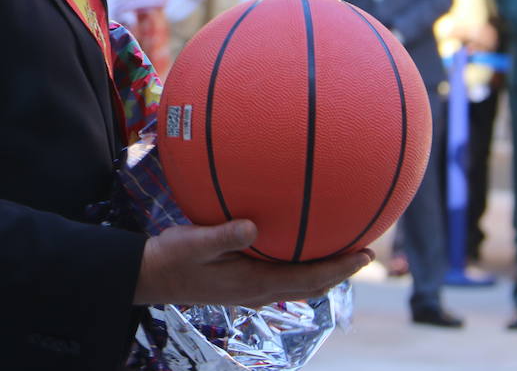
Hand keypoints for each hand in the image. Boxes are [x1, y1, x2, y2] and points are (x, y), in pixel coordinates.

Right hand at [132, 219, 372, 307]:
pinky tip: (297, 251)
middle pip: (313, 286)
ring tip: (341, 255)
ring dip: (324, 273)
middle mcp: (258, 292)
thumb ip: (224, 234)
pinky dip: (301, 270)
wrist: (150, 277)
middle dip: (341, 272)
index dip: (340, 268)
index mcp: (254, 283)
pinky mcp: (242, 287)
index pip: (309, 278)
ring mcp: (251, 293)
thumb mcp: (194, 241)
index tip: (365, 255)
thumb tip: (252, 225)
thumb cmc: (171, 257)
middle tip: (366, 254)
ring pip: (300, 286)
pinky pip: (283, 280)